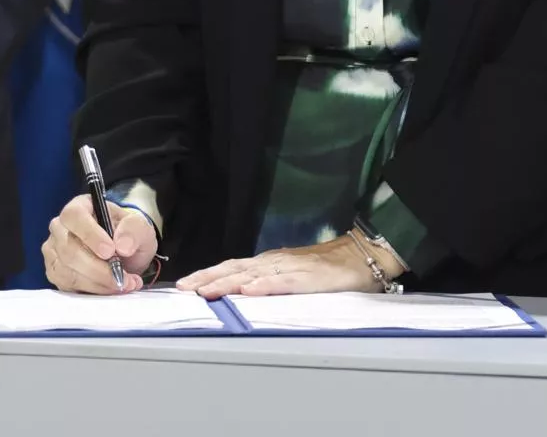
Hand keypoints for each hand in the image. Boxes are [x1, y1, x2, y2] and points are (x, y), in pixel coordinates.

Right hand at [41, 195, 158, 293]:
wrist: (124, 254)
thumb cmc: (127, 235)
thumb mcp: (139, 227)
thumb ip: (134, 230)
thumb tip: (122, 245)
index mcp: (79, 207)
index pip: (74, 216)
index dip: (90, 234)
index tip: (110, 251)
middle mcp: (61, 227)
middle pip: (69, 250)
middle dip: (99, 269)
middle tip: (124, 278)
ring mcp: (54, 251)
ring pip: (67, 271)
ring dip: (98, 283)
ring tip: (123, 284)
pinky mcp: (55, 272)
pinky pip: (68, 285)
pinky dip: (92, 290)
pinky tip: (110, 289)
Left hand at [177, 233, 402, 299]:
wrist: (363, 254)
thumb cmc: (329, 268)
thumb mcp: (293, 274)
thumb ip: (271, 282)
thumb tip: (242, 291)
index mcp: (270, 263)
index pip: (232, 267)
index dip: (208, 275)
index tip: (184, 285)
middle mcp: (276, 262)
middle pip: (235, 269)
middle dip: (208, 279)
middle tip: (183, 289)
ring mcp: (292, 268)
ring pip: (253, 275)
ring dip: (227, 282)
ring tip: (205, 291)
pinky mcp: (310, 277)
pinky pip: (283, 282)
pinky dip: (264, 286)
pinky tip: (249, 290)